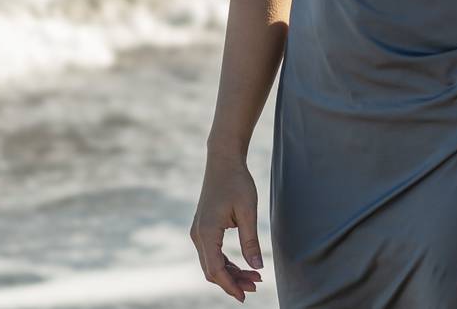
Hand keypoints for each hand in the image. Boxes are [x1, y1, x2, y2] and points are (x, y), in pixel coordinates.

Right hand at [189, 150, 265, 301]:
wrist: (223, 161)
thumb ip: (251, 242)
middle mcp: (198, 234)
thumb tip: (257, 268)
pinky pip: (212, 254)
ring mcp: (198, 232)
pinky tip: (243, 266)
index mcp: (207, 232)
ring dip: (230, 274)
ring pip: (211, 263)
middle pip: (211, 270)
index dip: (231, 285)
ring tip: (254, 278)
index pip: (215, 269)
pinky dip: (226, 263)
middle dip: (233, 282)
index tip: (246, 296)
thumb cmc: (236, 182)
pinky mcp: (203, 229)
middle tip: (256, 286)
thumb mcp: (248, 212)